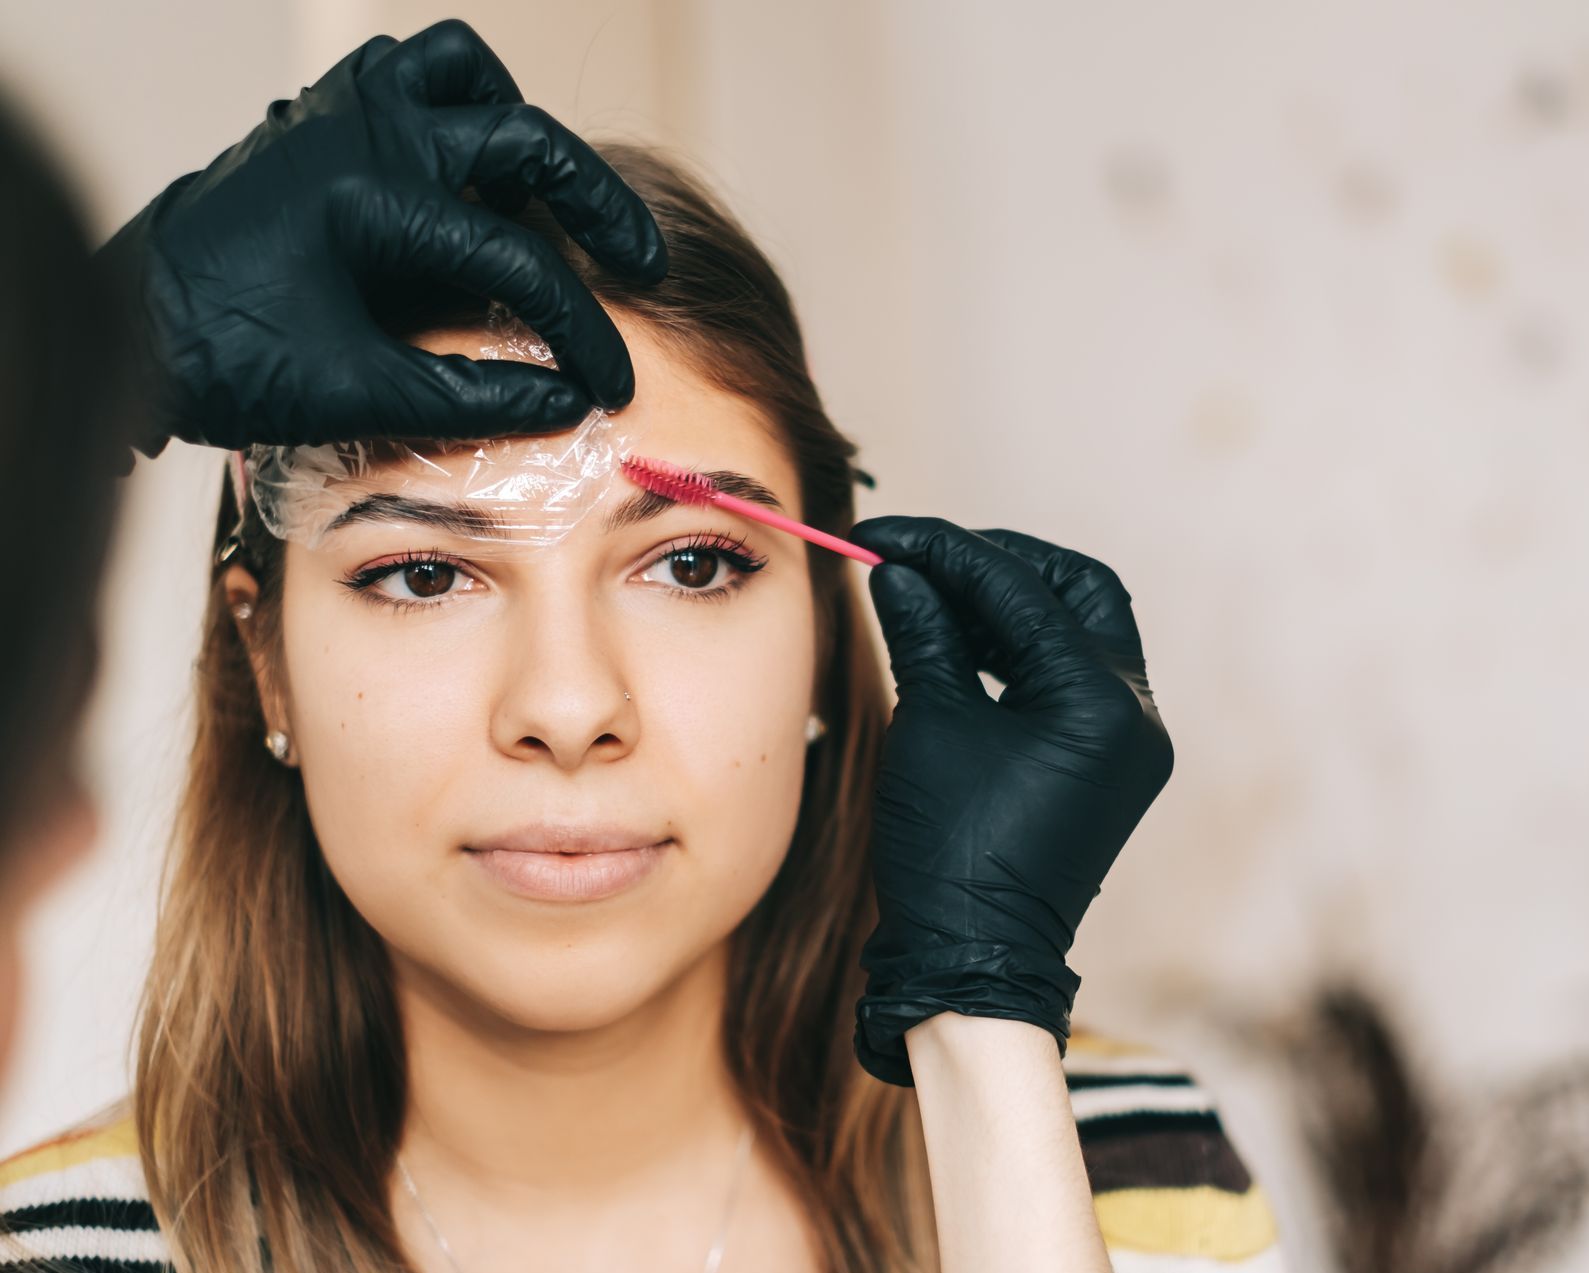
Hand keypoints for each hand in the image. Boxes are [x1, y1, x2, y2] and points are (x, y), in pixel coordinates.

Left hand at [99, 18, 666, 455]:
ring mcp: (339, 113)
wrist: (132, 327)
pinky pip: (406, 75)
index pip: (522, 262)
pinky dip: (451, 107)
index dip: (581, 331)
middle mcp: (367, 131)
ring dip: (515, 128)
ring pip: (463, 72)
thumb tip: (566, 402)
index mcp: (380, 195)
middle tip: (641, 264)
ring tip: (539, 198)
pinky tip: (462, 176)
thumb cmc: (227, 357)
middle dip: (598, 205)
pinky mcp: (318, 120)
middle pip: (525, 140)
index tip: (609, 385)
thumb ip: (474, 397)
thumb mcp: (360, 391)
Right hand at [846, 516, 1174, 1085]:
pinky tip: (960, 643)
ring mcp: (1126, 740)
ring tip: (929, 596)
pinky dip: (1017, 650)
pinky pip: (1068, 676)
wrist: (971, 961)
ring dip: (1006, 604)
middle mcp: (1133, 713)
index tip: (881, 536)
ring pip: (1078, 628)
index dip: (943, 552)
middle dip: (997, 563)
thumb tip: (897, 568)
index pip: (1018, 589)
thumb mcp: (929, 726)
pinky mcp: (1104, 762)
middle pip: (1077, 590)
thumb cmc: (948, 852)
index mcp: (1100, 702)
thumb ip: (923, 632)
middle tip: (923, 557)